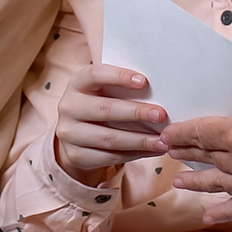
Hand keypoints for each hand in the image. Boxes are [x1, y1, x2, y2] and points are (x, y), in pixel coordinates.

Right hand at [55, 64, 167, 182]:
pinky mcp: (75, 155)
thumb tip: (160, 92)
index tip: (144, 82)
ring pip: (109, 138)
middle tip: (161, 115)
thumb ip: (123, 88)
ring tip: (163, 141)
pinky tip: (152, 150)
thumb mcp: (105, 91)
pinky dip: (135, 154)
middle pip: (105, 109)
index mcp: (77, 84)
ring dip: (140, 140)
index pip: (95, 75)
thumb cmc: (100, 104)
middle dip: (137, 112)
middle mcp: (68, 107)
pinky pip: (109, 157)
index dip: (119, 77)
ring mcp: (68, 133)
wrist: (77, 134)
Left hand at [162, 91, 231, 224]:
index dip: (180, 133)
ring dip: (196, 183)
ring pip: (217, 186)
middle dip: (183, 154)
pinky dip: (224, 210)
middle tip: (165, 152)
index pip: (200, 132)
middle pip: (205, 158)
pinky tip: (210, 211)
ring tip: (179, 182)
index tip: (166, 133)